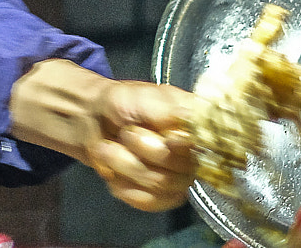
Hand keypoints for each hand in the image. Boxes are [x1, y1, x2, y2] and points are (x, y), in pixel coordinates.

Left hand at [8, 59, 196, 211]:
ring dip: (126, 165)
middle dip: (143, 149)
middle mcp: (194, 154)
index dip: (187, 148)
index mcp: (196, 125)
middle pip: (182, 169)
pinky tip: (113, 170)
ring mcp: (178, 177)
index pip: (209, 147)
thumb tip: (192, 130)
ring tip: (109, 147)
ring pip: (160, 185)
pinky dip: (124, 185)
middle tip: (125, 132)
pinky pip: (148, 201)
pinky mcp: (160, 195)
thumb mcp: (144, 98)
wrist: (90, 118)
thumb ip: (170, 113)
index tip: (168, 140)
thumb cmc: (121, 102)